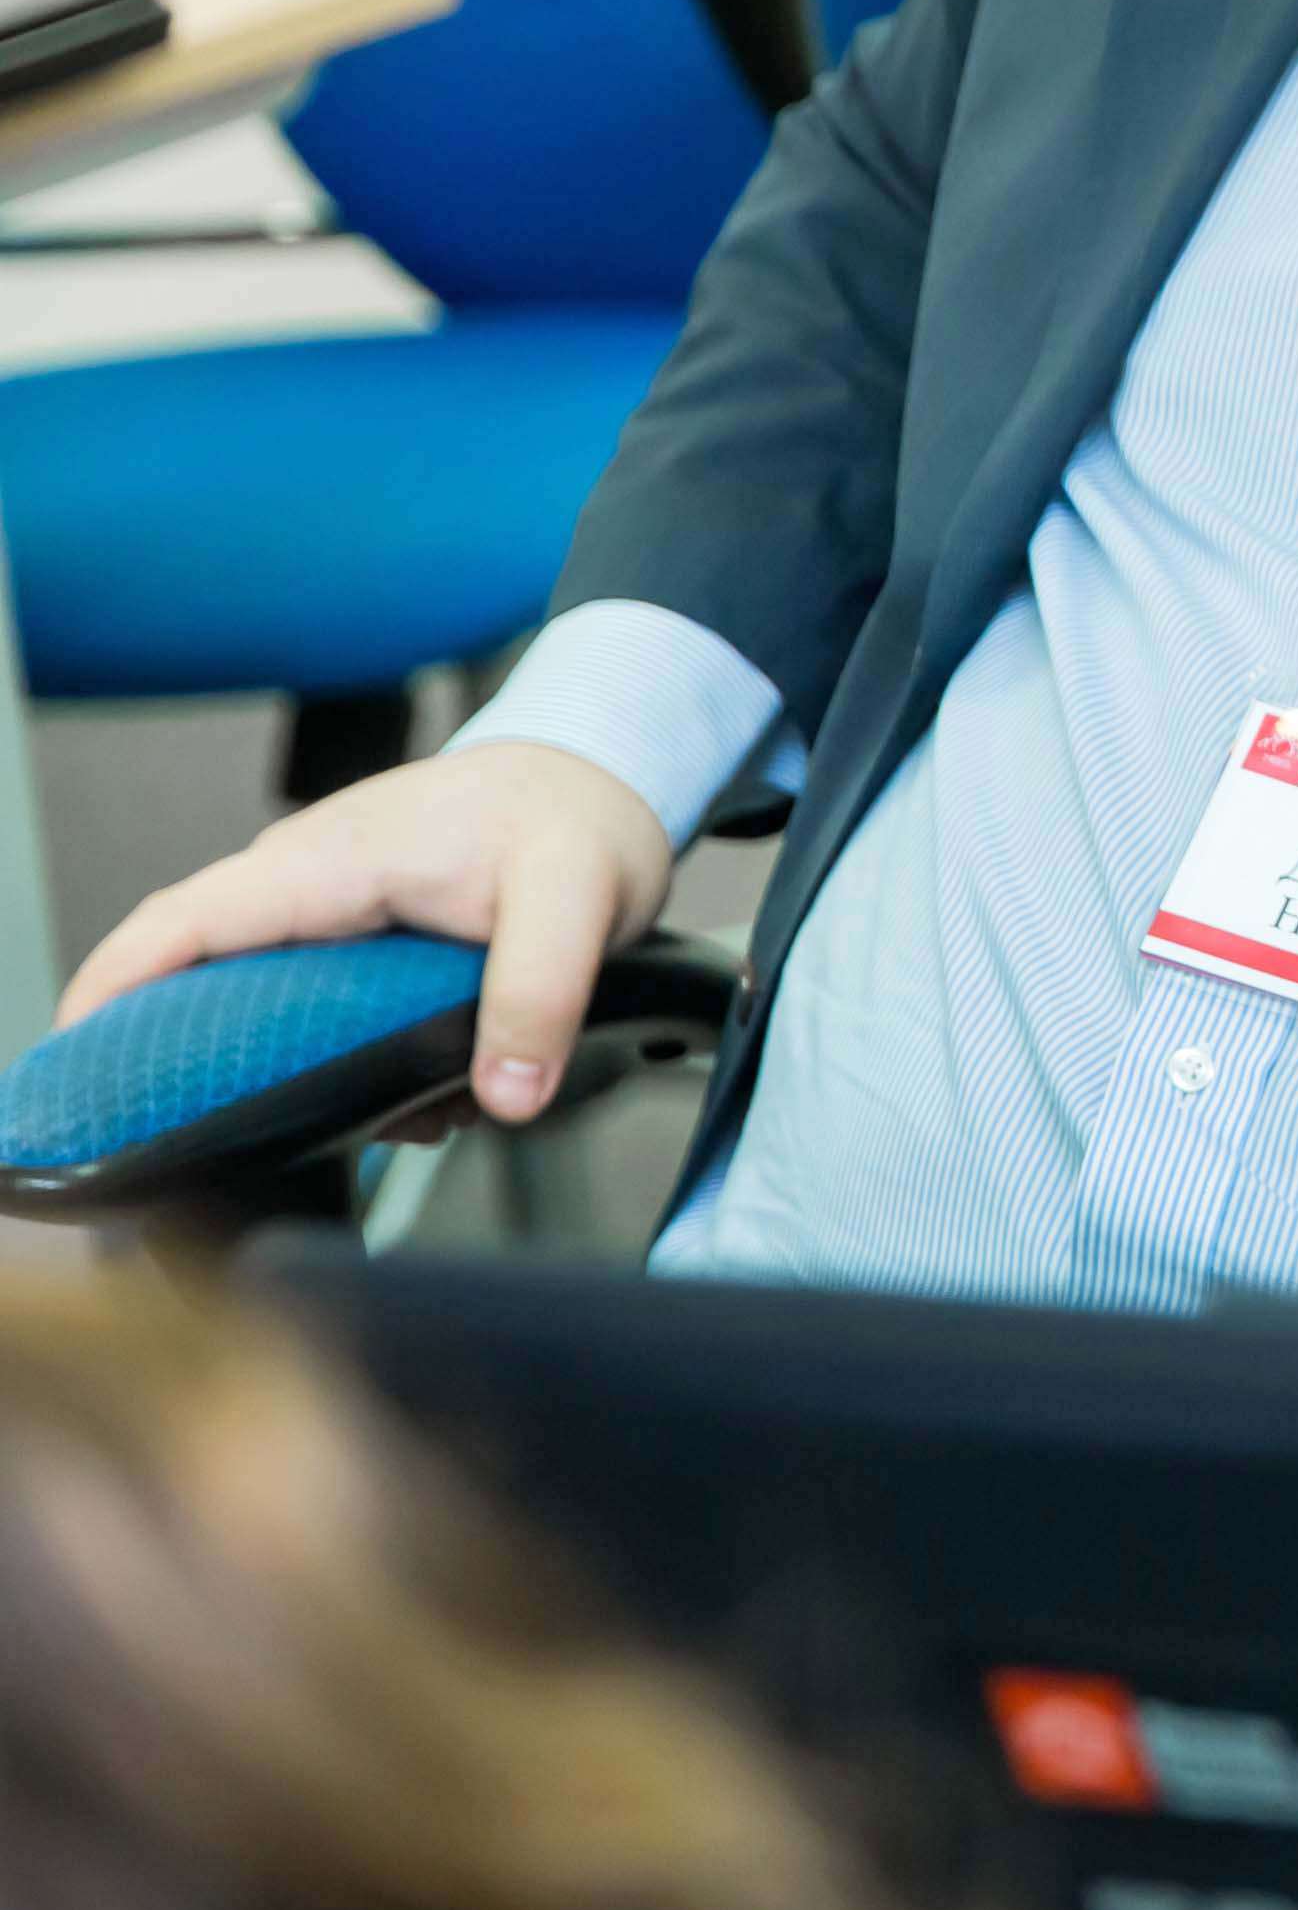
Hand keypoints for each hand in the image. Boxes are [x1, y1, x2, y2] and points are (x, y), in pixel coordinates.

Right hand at [50, 741, 672, 1123]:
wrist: (608, 769)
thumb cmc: (579, 812)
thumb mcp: (577, 900)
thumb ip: (538, 996)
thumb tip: (504, 1094)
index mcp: (331, 860)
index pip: (186, 921)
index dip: (115, 988)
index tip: (76, 1059)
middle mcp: (310, 878)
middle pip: (199, 970)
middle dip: (190, 1057)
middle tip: (211, 1139)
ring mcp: (331, 901)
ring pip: (267, 998)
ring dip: (304, 1070)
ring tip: (390, 1118)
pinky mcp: (363, 928)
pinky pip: (321, 999)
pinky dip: (354, 1055)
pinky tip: (422, 1094)